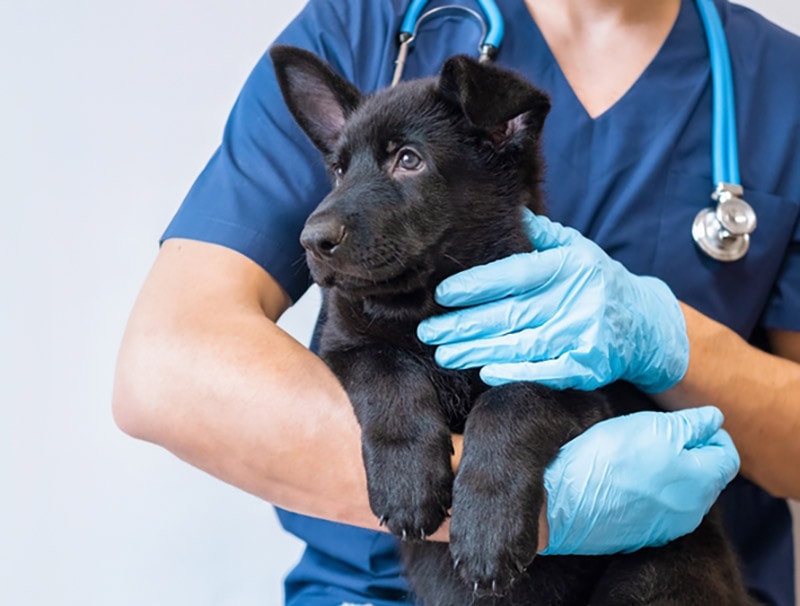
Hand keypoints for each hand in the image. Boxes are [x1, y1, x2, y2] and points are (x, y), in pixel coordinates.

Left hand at [417, 210, 688, 392]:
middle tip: (427, 331)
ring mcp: (583, 335)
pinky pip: (546, 372)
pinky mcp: (589, 366)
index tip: (442, 294)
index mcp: (569, 267)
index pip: (515, 275)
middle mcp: (576, 300)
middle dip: (463, 324)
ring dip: (477, 351)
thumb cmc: (598, 281)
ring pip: (521, 345)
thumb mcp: (577, 249)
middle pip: (510, 314)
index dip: (477, 285)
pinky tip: (484, 373)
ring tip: (443, 354)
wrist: (647, 323)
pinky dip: (515, 373)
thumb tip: (508, 208)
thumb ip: (541, 235)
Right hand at [541, 407, 739, 554]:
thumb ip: (691, 424)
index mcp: (702, 481)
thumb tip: (714, 419)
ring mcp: (669, 527)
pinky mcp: (644, 536)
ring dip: (672, 474)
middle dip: (692, 454)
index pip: (728, 456)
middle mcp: (693, 510)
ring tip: (640, 457)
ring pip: (684, 494)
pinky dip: (653, 493)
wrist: (565, 501)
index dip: (712, 434)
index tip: (690, 422)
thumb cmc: (609, 459)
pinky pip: (661, 510)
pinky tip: (628, 480)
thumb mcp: (653, 426)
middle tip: (660, 435)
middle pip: (708, 477)